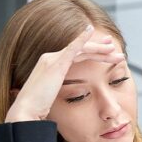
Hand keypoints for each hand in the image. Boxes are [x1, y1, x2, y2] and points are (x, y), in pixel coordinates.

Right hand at [5, 25, 125, 122]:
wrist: (26, 111)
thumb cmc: (38, 110)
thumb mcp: (53, 98)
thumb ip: (61, 93)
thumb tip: (72, 100)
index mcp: (52, 67)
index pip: (76, 56)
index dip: (92, 53)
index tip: (106, 53)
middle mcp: (51, 59)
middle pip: (81, 50)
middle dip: (99, 48)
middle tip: (114, 46)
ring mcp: (53, 59)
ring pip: (82, 49)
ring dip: (100, 49)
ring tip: (115, 50)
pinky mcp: (56, 63)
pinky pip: (72, 47)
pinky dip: (82, 38)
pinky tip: (91, 30)